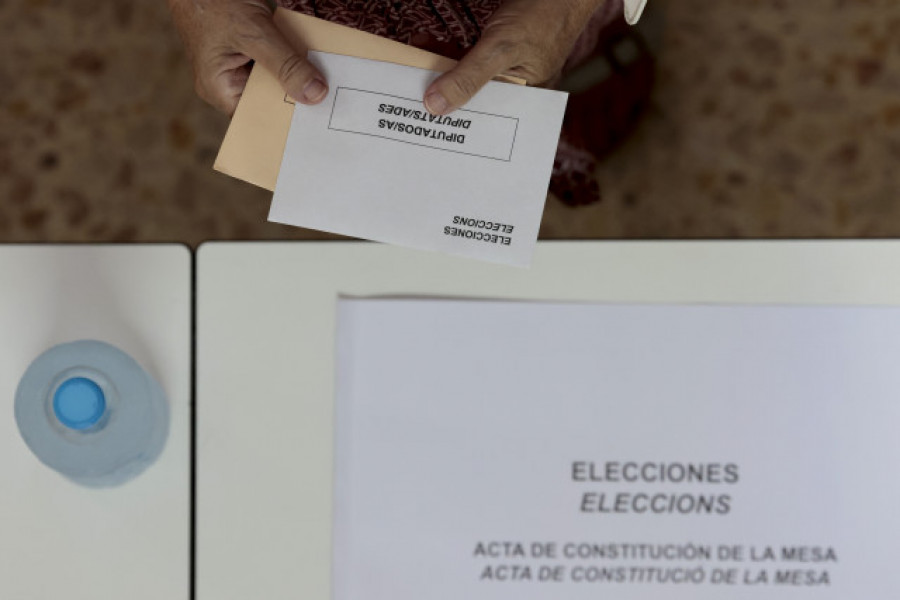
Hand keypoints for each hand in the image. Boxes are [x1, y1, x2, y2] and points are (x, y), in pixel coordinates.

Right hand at [167, 0, 327, 114]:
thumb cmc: (212, 0)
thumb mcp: (254, 33)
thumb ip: (285, 65)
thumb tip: (315, 95)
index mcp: (219, 89)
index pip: (258, 116)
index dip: (286, 120)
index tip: (317, 123)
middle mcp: (227, 82)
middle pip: (269, 99)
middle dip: (296, 96)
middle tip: (329, 100)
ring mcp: (238, 64)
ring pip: (275, 78)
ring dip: (296, 74)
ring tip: (325, 81)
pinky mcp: (249, 48)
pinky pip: (275, 60)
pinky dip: (291, 57)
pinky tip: (312, 59)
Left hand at [424, 0, 603, 114]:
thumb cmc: (542, 13)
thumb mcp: (500, 49)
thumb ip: (468, 78)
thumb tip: (434, 106)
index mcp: (527, 99)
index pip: (487, 120)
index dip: (457, 123)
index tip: (426, 125)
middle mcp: (516, 86)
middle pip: (473, 100)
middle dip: (443, 96)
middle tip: (409, 97)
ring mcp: (506, 66)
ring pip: (466, 77)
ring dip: (439, 70)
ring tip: (412, 66)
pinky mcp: (497, 47)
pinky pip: (466, 56)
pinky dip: (446, 51)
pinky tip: (426, 45)